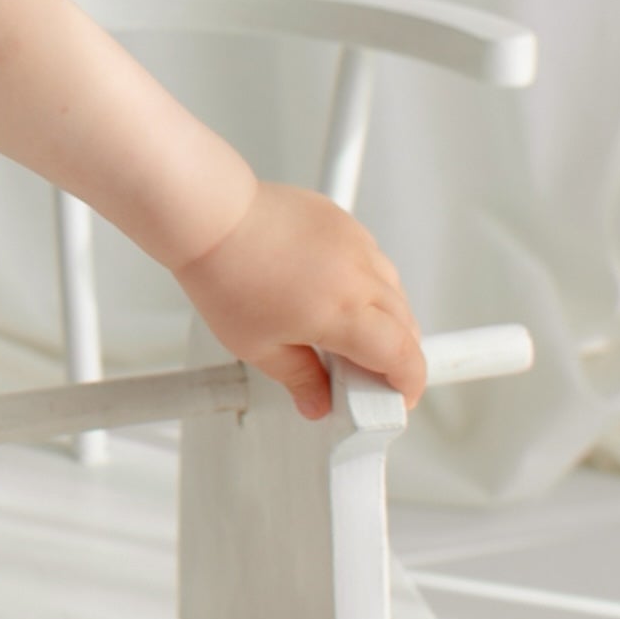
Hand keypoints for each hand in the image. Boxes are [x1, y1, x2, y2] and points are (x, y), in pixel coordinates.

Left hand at [170, 182, 424, 420]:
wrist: (211, 216)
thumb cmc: (224, 273)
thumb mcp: (257, 346)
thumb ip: (299, 378)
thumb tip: (318, 402)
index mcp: (344, 312)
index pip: (403, 356)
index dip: (408, 384)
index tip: (398, 397)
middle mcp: (360, 275)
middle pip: (407, 325)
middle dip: (398, 355)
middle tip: (367, 374)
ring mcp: (356, 244)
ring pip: (395, 291)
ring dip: (387, 319)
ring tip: (348, 335)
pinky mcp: (344, 223)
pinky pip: (374, 260)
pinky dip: (370, 284)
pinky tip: (338, 293)